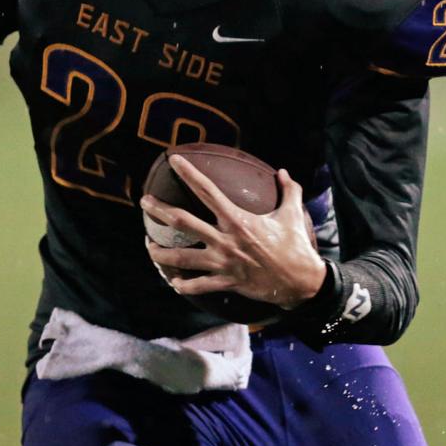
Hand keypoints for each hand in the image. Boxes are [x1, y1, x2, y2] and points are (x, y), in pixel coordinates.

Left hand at [140, 157, 326, 309]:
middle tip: (144, 202)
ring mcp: (223, 262)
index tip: (174, 160)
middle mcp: (225, 239)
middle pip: (183, 221)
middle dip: (159, 211)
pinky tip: (172, 283)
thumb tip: (283, 172)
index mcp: (238, 219)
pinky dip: (184, 285)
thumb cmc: (295, 246)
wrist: (301, 282)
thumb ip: (289, 191)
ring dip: (162, 253)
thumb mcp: (293, 215)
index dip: (189, 173)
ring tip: (148, 247)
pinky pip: (198, 285)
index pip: (207, 190)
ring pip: (182, 257)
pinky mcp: (226, 282)